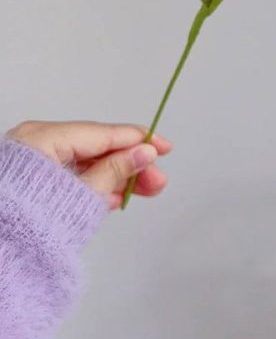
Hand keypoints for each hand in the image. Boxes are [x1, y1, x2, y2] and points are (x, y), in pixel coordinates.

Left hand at [6, 120, 171, 209]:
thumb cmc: (30, 225)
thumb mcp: (82, 196)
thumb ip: (116, 170)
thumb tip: (146, 152)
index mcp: (44, 138)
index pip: (103, 133)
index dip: (137, 140)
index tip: (162, 147)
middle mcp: (37, 141)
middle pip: (96, 147)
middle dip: (130, 164)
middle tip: (157, 180)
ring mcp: (34, 159)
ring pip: (86, 161)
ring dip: (116, 175)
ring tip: (144, 191)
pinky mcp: (34, 177)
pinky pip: (71, 172)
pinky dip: (94, 183)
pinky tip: (117, 195)